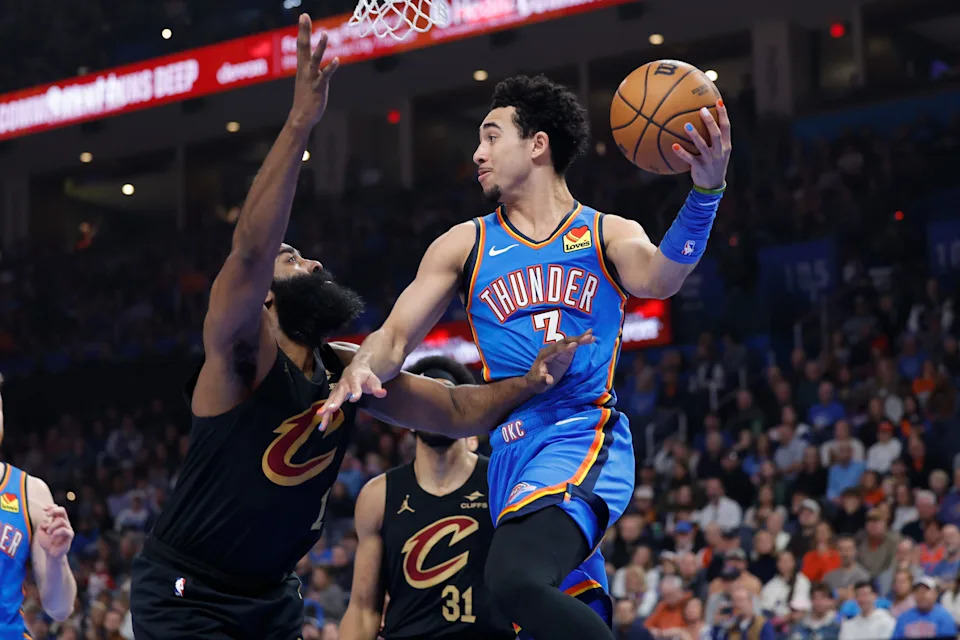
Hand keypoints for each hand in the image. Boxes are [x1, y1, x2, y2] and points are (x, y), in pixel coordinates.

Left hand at [37, 505, 73, 558]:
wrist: (51, 554)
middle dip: (54, 510)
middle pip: (62, 510)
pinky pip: (64, 530)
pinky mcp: (70, 535)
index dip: (51, 507)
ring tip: (48, 532)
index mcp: (57, 520)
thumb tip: (46, 520)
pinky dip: (56, 532)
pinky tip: (52, 536)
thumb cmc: (47, 542)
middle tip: (47, 515)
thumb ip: (42, 524)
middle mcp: (64, 522)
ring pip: (61, 520)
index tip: (43, 509)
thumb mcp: (40, 531)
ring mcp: (68, 528)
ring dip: (52, 526)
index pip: (57, 509)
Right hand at [287, 14, 339, 132]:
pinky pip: (325, 75)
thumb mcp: (306, 79)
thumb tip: (313, 62)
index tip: (303, 16)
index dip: (303, 30)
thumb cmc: (306, 98)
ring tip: (324, 33)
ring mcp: (311, 78)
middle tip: (304, 16)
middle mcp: (305, 70)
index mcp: (302, 67)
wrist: (301, 117)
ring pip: (315, 59)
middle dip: (305, 31)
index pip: (301, 45)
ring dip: (320, 47)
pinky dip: (330, 67)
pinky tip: (336, 59)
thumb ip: (310, 69)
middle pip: (304, 47)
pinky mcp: (319, 88)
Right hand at [317, 362, 387, 429]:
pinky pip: (328, 406)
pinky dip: (325, 416)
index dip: (355, 392)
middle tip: (331, 408)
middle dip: (335, 401)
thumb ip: (377, 388)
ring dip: (326, 408)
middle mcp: (344, 385)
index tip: (354, 398)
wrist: (355, 369)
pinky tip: (322, 427)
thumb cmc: (365, 377)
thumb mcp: (373, 380)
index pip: (355, 386)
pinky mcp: (334, 396)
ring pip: (331, 400)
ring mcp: (337, 390)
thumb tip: (382, 393)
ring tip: (320, 416)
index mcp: (354, 379)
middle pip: (339, 393)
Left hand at [525, 330, 595, 392]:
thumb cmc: (536, 382)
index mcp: (544, 355)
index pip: (556, 350)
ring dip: (580, 338)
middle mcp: (551, 350)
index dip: (565, 348)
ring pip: (569, 342)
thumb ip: (543, 380)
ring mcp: (558, 351)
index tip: (575, 345)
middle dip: (576, 339)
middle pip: (564, 342)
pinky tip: (589, 338)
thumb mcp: (538, 383)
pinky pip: (572, 346)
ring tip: (591, 335)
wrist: (535, 381)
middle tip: (588, 337)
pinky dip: (580, 342)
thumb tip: (549, 379)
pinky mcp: (563, 354)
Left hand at [672, 99, 730, 190]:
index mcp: (726, 146)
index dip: (723, 114)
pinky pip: (689, 159)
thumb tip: (704, 120)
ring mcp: (710, 160)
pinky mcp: (700, 167)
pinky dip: (681, 152)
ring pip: (702, 145)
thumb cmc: (713, 164)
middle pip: (716, 134)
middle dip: (710, 121)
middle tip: (702, 110)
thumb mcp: (719, 151)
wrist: (712, 186)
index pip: (726, 127)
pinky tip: (673, 146)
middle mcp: (719, 152)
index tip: (719, 101)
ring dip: (694, 135)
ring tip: (686, 125)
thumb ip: (714, 138)